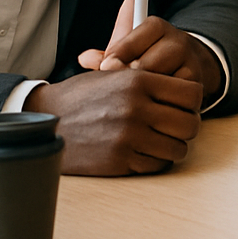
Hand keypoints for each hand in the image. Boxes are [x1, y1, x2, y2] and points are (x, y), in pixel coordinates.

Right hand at [24, 68, 201, 175]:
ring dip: (173, 146)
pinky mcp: (118, 160)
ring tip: (160, 139)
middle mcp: (136, 108)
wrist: (45, 120)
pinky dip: (154, 161)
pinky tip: (143, 151)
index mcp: (138, 81)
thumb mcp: (114, 73)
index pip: (192, 93)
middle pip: (191, 124)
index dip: (192, 101)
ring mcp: (128, 137)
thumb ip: (149, 75)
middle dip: (187, 126)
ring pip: (178, 148)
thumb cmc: (82, 96)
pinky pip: (156, 165)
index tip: (185, 105)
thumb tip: (185, 83)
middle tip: (176, 126)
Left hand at [77, 0, 222, 102]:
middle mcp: (176, 40)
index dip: (115, 56)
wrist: (188, 64)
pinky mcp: (196, 83)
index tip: (107, 66)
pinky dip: (159, 103)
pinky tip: (152, 103)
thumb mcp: (128, 50)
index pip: (130, 41)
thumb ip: (108, 53)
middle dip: (129, 79)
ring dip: (145, 93)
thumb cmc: (150, 57)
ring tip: (137, 97)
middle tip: (121, 87)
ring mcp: (189, 61)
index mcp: (155, 27)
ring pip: (159, 81)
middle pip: (143, 64)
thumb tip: (85, 58)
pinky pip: (172, 96)